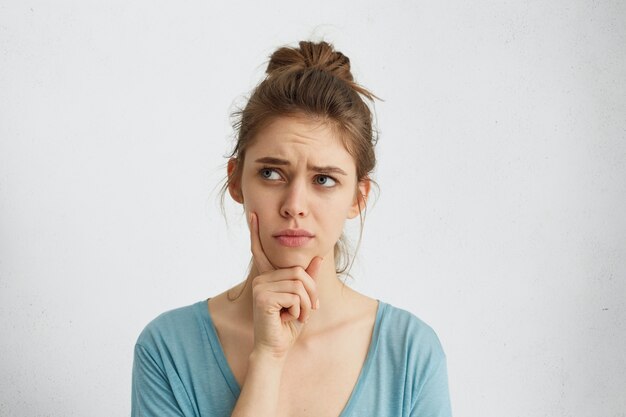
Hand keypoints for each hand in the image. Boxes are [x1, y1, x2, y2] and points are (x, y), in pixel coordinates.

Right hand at [248, 212, 321, 358]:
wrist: (276, 348)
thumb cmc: (287, 325)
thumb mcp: (303, 300)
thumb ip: (309, 279)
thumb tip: (318, 257)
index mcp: (268, 277)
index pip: (261, 251)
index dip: (256, 233)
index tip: (254, 215)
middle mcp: (262, 278)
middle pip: (299, 272)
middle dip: (311, 292)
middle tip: (309, 310)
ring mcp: (260, 286)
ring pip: (299, 284)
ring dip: (306, 304)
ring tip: (297, 316)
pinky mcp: (263, 296)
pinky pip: (294, 296)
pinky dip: (299, 310)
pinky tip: (288, 318)